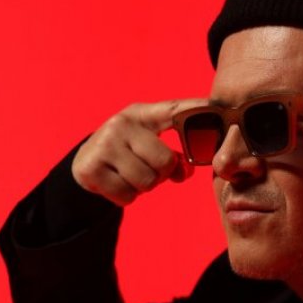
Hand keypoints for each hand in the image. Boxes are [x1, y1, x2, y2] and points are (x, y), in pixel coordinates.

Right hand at [71, 98, 205, 205]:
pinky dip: (126, 196)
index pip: (173, 109)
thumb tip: (186, 171)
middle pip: (164, 162)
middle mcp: (122, 123)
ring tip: (129, 175)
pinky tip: (116, 183)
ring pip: (146, 182)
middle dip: (161, 174)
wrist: (86, 163)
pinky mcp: (92, 168)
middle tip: (146, 169)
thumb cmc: (128, 153)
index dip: (195, 108)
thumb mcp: (148, 145)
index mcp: (142, 114)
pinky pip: (127, 195)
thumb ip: (174, 156)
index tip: (217, 105)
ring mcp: (105, 144)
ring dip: (143, 187)